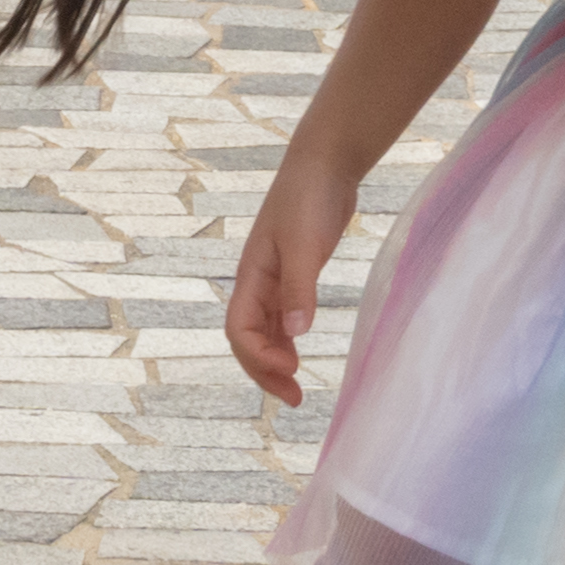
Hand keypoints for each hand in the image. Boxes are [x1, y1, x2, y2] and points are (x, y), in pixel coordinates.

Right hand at [224, 152, 363, 404]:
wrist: (325, 165)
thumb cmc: (310, 199)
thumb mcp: (305, 245)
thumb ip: (300, 288)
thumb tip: (295, 334)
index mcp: (251, 275)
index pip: (239, 329)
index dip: (258, 357)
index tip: (290, 371)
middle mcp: (257, 282)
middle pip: (247, 338)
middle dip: (264, 372)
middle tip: (294, 399)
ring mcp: (274, 279)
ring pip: (263, 332)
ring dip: (274, 361)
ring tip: (297, 388)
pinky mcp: (294, 274)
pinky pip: (281, 318)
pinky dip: (286, 340)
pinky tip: (300, 350)